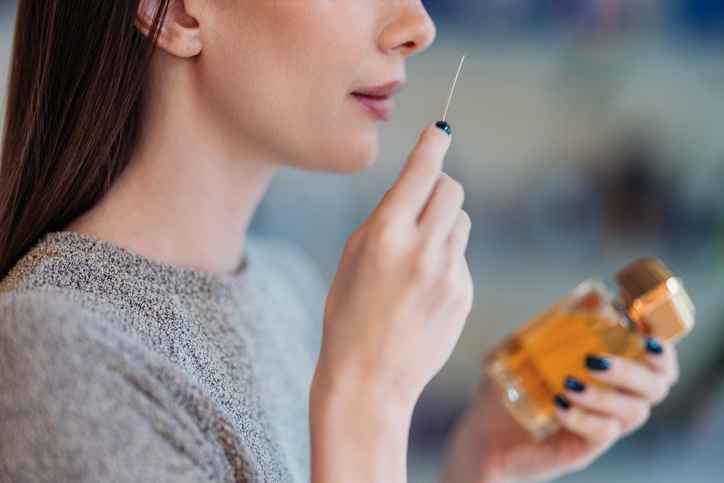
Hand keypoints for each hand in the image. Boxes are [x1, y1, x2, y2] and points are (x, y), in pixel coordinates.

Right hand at [310, 123, 473, 482]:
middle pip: (452, 189)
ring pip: (461, 222)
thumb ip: (385, 218)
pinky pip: (461, 258)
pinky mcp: (464, 295)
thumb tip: (415, 190)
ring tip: (417, 257)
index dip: (431, 146)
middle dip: (438, 188)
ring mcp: (449, 274)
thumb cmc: (347, 316)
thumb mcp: (353, 257)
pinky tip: (423, 290)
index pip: (421, 172)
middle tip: (421, 204)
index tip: (439, 132)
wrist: (368, 381)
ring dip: (444, 225)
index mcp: (385, 234)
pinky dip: (446, 261)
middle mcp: (422, 249)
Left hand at [438, 339, 678, 482]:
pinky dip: (584, 417)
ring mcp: (600, 430)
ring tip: (569, 381)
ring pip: (631, 413)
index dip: (665, 356)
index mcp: (612, 381)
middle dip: (634, 371)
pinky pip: (600, 436)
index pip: (658, 370)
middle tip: (596, 359)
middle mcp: (614, 406)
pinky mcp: (581, 450)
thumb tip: (595, 294)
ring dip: (604, 394)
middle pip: (655, 390)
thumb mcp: (534, 351)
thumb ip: (564, 324)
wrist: (483, 435)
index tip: (650, 339)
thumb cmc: (514, 390)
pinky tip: (560, 404)